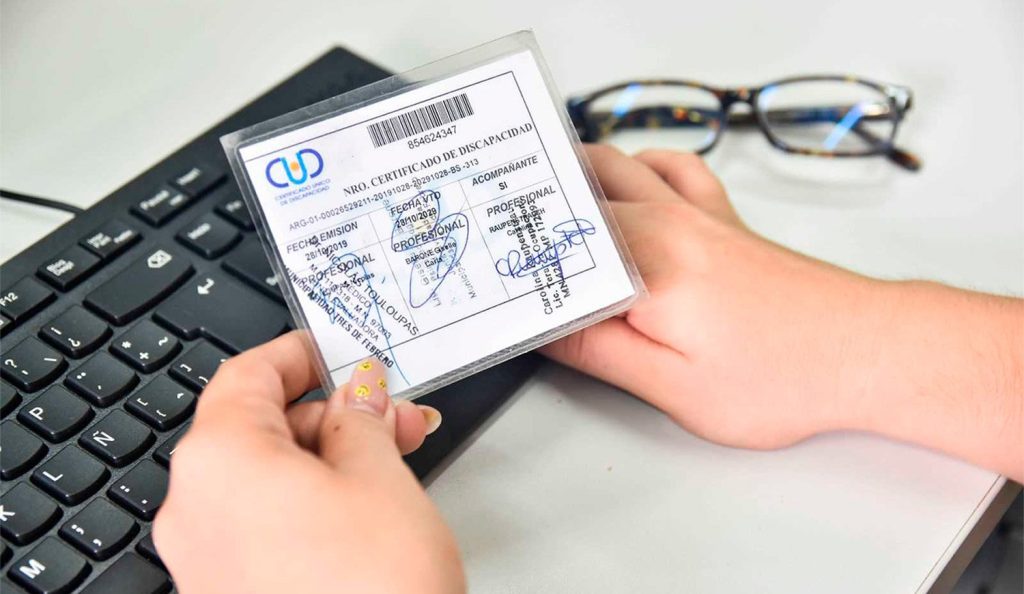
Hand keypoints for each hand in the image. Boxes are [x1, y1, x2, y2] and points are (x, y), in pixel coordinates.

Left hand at [154, 332, 464, 592]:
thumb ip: (362, 421)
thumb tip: (358, 394)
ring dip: (327, 459)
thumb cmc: (372, 593)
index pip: (246, 374)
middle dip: (331, 415)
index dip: (298, 355)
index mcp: (219, 462)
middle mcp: (195, 511)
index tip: (335, 352)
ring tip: (393, 463)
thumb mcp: (381, 478)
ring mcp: (206, 562)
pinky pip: (261, 525)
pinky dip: (308, 503)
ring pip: (264, 480)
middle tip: (394, 415)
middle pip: (256, 428)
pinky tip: (361, 509)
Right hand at [544, 145, 1022, 479]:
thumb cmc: (784, 375)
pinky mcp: (720, 216)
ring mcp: (695, 212)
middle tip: (505, 252)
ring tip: (545, 213)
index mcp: (646, 266)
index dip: (518, 276)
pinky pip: (671, 165)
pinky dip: (638, 166)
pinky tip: (627, 186)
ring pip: (614, 165)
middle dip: (532, 222)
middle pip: (574, 199)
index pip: (555, 257)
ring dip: (575, 182)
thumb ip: (597, 352)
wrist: (866, 349)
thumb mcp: (673, 387)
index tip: (497, 297)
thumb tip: (543, 328)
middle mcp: (667, 223)